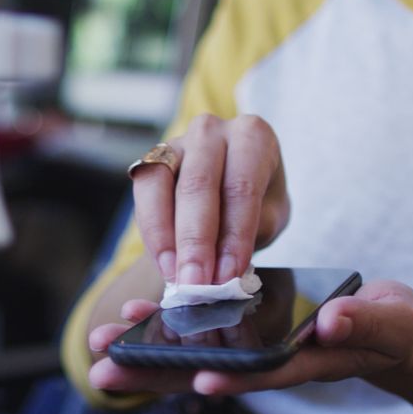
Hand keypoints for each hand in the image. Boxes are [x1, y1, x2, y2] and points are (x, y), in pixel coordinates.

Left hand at [88, 280, 412, 394]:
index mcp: (307, 361)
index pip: (266, 374)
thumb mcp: (390, 321)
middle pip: (210, 371)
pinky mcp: (245, 329)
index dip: (236, 377)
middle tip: (105, 373)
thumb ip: (364, 321)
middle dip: (159, 373)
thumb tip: (334, 320)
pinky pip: (200, 330)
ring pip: (194, 355)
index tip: (202, 380)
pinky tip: (135, 314)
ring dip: (148, 351)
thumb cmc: (389, 326)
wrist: (383, 326)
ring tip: (100, 347)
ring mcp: (253, 347)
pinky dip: (168, 324)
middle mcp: (270, 359)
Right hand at [133, 114, 288, 284]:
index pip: (242, 185)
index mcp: (252, 136)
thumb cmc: (255, 202)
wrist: (231, 194)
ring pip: (162, 185)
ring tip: (176, 277)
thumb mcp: (268, 218)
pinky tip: (164, 262)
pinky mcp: (150, 161)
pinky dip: (153, 233)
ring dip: (167, 238)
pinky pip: (144, 194)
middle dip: (196, 241)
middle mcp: (211, 131)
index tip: (229, 275)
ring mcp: (176, 142)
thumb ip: (248, 237)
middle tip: (196, 283)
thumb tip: (224, 272)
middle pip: (198, 184)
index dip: (234, 234)